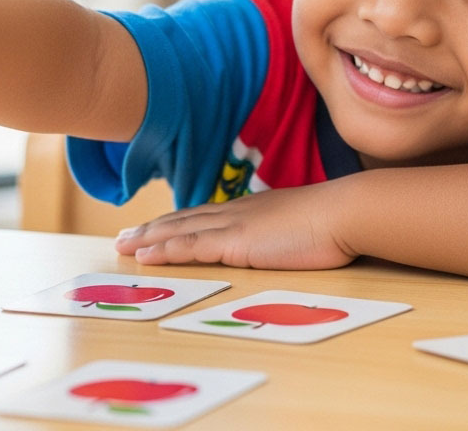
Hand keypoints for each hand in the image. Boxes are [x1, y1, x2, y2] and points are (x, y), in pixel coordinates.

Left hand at [113, 180, 358, 269]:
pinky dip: (164, 249)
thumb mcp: (305, 227)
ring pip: (179, 230)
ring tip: (122, 245)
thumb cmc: (336, 223)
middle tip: (125, 235)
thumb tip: (289, 240)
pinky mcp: (235, 243)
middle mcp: (236, 213)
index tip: (157, 227)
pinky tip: (144, 255)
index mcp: (252, 211)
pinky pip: (190, 246)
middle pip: (184, 220)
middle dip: (152, 228)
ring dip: (148, 238)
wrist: (345, 212)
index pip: (205, 216)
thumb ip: (288, 233)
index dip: (178, 222)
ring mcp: (234, 226)